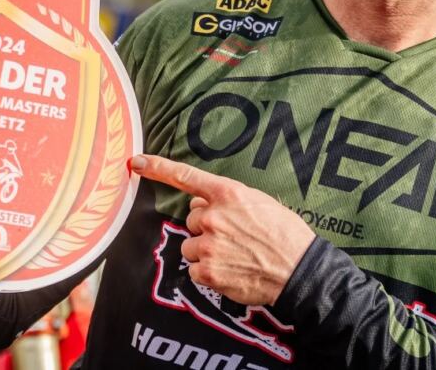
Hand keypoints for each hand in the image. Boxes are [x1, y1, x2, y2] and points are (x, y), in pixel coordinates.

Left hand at [130, 154, 314, 305]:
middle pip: (192, 220)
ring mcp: (208, 244)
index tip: (136, 162)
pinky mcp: (207, 271)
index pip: (186, 177)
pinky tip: (231, 271)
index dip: (158, 168)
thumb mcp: (260, 203)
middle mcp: (213, 216)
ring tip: (235, 256)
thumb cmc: (285, 236)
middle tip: (235, 237)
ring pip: (191, 246)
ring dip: (206, 251)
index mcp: (228, 194)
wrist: (299, 271)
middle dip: (208, 228)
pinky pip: (194, 269)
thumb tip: (205, 207)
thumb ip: (229, 201)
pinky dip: (208, 273)